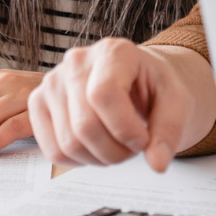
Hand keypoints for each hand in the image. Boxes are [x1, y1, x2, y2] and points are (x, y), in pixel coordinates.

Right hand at [28, 37, 197, 171]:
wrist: (136, 81)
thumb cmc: (154, 88)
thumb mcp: (176, 103)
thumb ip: (169, 131)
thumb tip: (157, 163)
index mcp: (113, 51)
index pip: (103, 94)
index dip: (124, 129)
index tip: (143, 141)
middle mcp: (76, 61)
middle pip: (84, 125)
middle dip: (116, 151)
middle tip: (133, 148)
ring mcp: (52, 81)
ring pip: (68, 143)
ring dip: (99, 158)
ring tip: (118, 146)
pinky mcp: (39, 103)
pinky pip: (53, 150)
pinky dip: (79, 160)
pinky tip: (97, 147)